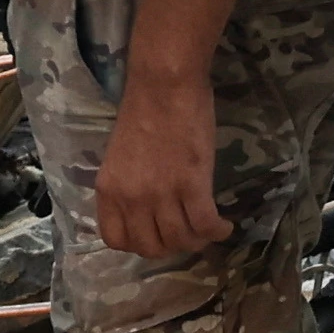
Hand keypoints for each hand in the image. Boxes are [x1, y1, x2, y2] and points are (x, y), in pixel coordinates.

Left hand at [93, 80, 230, 262]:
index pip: (116, 240)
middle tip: (187, 234)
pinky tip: (225, 226)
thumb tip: (147, 212)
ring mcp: (160, 194)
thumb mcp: (121, 158)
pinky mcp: (191, 184)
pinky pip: (205, 225)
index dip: (139, 244)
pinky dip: (218, 231)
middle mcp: (131, 198)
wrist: (164, 85)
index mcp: (108, 190)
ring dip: (198, 241)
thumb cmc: (144, 111)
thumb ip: (128, 188)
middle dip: (172, 247)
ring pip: (180, 240)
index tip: (156, 235)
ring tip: (209, 229)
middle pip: (151, 247)